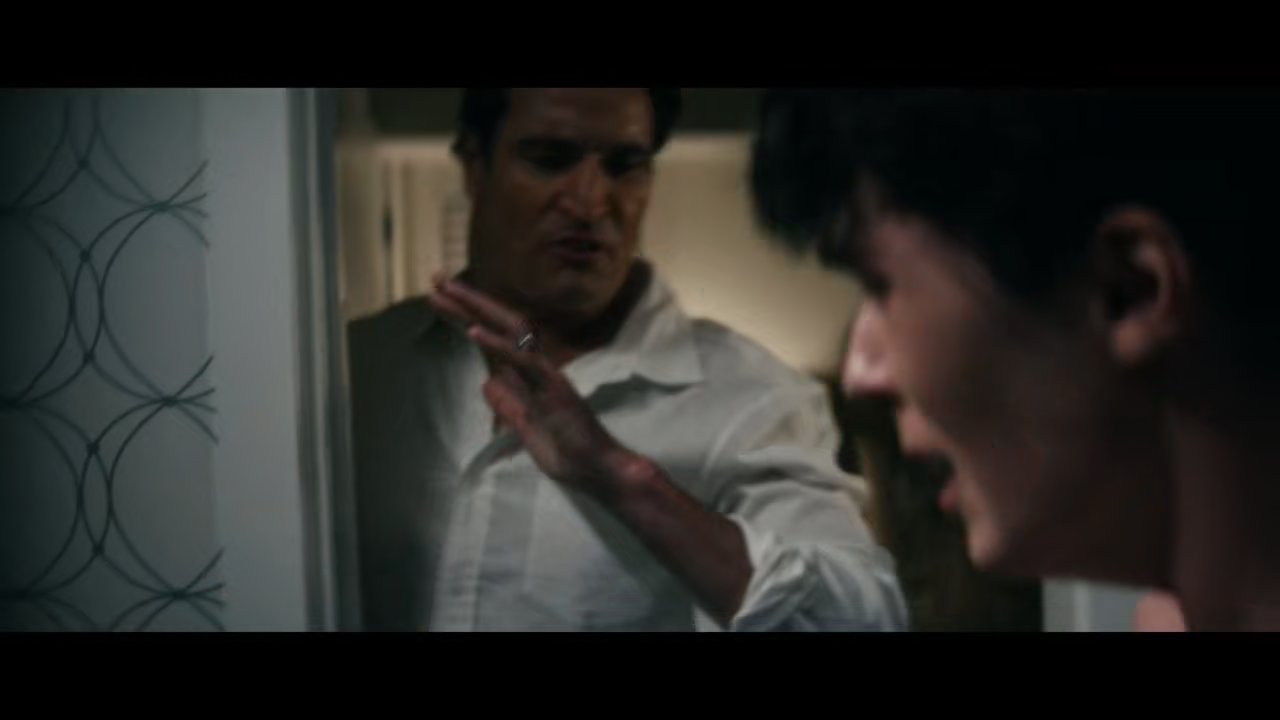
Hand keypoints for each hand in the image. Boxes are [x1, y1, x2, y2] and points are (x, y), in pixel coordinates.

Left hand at [428, 277, 635, 498]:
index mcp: (532, 376)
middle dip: (468, 302)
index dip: (468, 317)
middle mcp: (540, 368)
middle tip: (435, 280)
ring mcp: (548, 375)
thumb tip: (488, 383)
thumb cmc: (569, 454)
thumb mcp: (527, 430)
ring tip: (448, 292)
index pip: (496, 339)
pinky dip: (498, 345)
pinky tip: (473, 331)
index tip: (439, 301)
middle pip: (500, 324)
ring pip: (513, 331)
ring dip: (479, 309)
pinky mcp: (554, 389)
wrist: (601, 472)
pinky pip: (524, 361)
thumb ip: (509, 405)